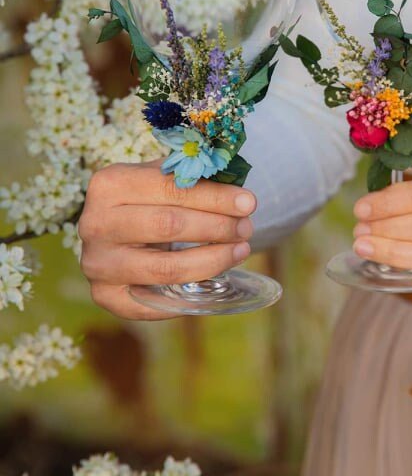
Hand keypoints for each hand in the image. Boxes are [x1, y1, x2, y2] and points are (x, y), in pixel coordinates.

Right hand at [79, 160, 255, 319]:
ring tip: (240, 249)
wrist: (114, 227)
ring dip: (213, 260)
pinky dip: (189, 292)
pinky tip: (216, 278)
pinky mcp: (105, 295)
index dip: (215, 197)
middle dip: (217, 227)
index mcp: (109, 183)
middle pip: (169, 225)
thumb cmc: (148, 197)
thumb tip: (241, 197)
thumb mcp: (165, 176)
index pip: (172, 188)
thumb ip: (196, 178)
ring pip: (166, 268)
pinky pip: (155, 303)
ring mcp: (97, 263)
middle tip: (246, 227)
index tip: (249, 202)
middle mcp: (95, 223)